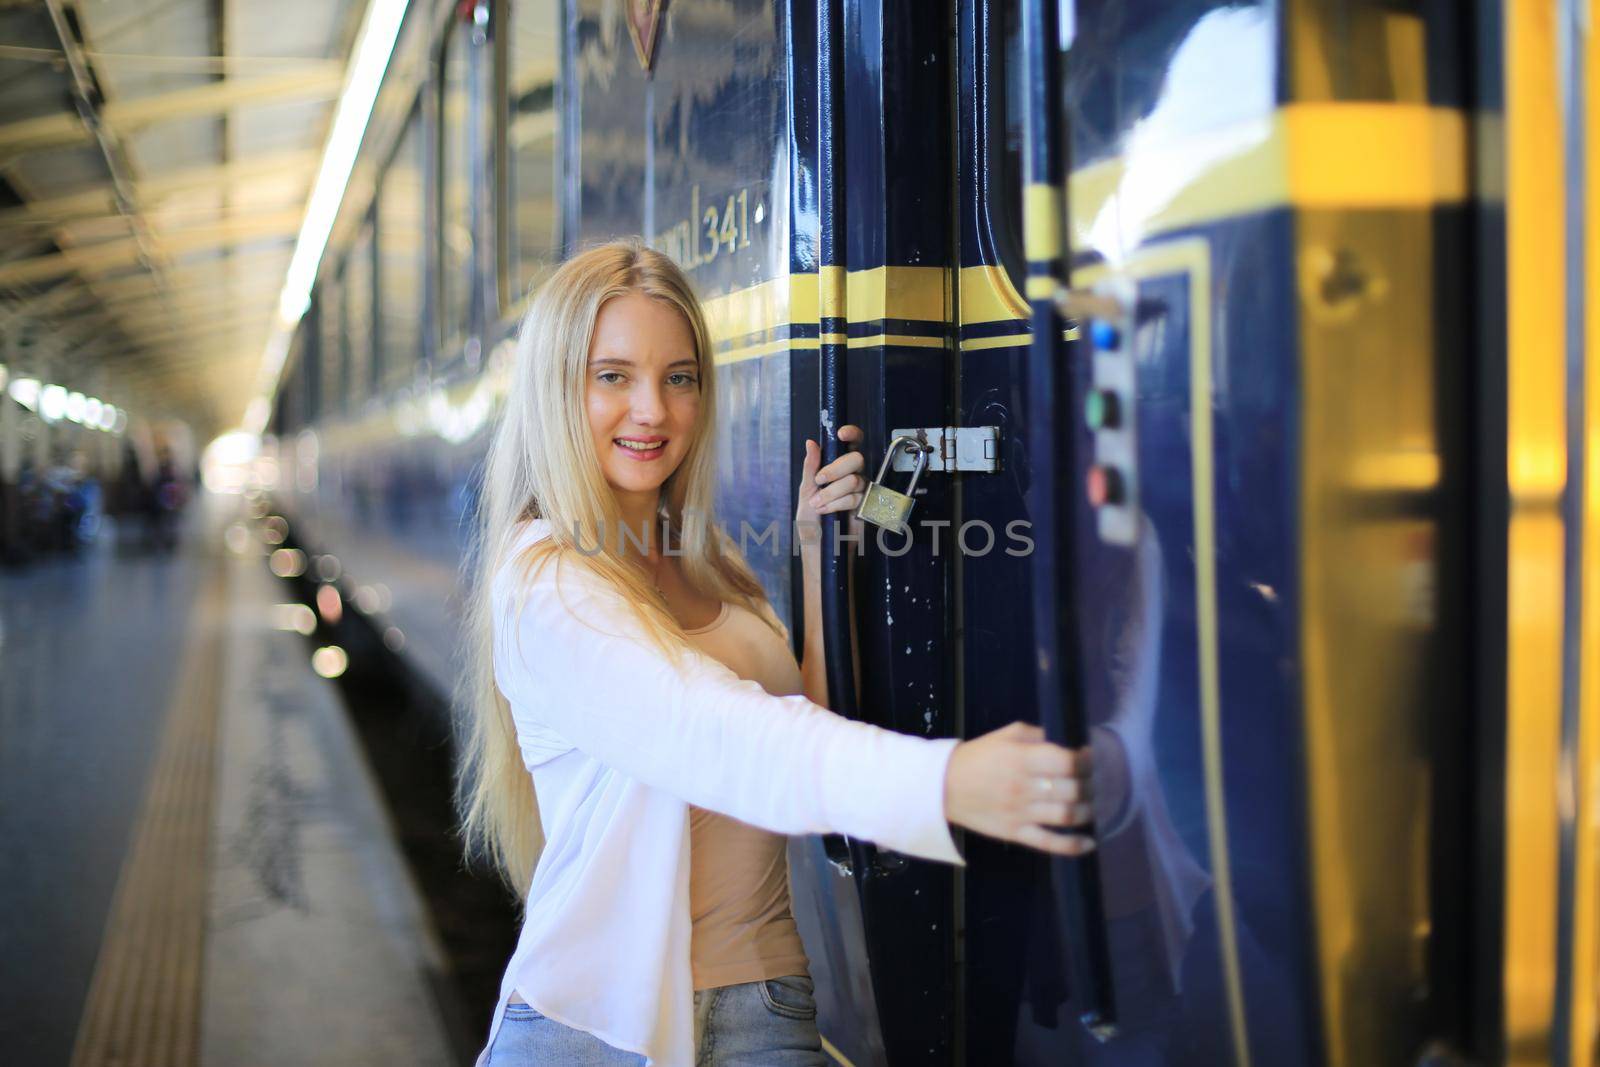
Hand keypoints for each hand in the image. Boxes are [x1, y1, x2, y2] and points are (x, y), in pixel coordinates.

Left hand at [796, 424, 866, 548]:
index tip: (841, 434)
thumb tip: (811, 443)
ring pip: (854, 480)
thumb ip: (810, 468)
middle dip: (835, 469)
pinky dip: (837, 504)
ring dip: (831, 493)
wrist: (817, 547)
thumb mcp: (805, 491)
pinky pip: (855, 498)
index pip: (852, 444)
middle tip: (819, 481)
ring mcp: (861, 492)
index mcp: (838, 468)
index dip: (852, 434)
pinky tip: (828, 512)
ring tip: (818, 505)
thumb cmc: (810, 521)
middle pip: (856, 459)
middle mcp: (852, 476)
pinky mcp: (865, 507)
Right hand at [944, 722, 1095, 855]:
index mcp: (1021, 759)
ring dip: (1087, 811)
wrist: (942, 786)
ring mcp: (1020, 812)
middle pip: (1072, 790)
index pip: (1067, 762)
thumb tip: (1067, 743)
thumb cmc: (977, 757)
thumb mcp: (1005, 736)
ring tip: (1091, 805)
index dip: (1086, 762)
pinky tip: (1090, 842)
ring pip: (1066, 816)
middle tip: (1094, 783)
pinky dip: (1073, 845)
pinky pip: (1049, 843)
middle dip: (1090, 786)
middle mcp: (1024, 786)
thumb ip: (1037, 736)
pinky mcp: (1015, 833)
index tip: (1091, 760)